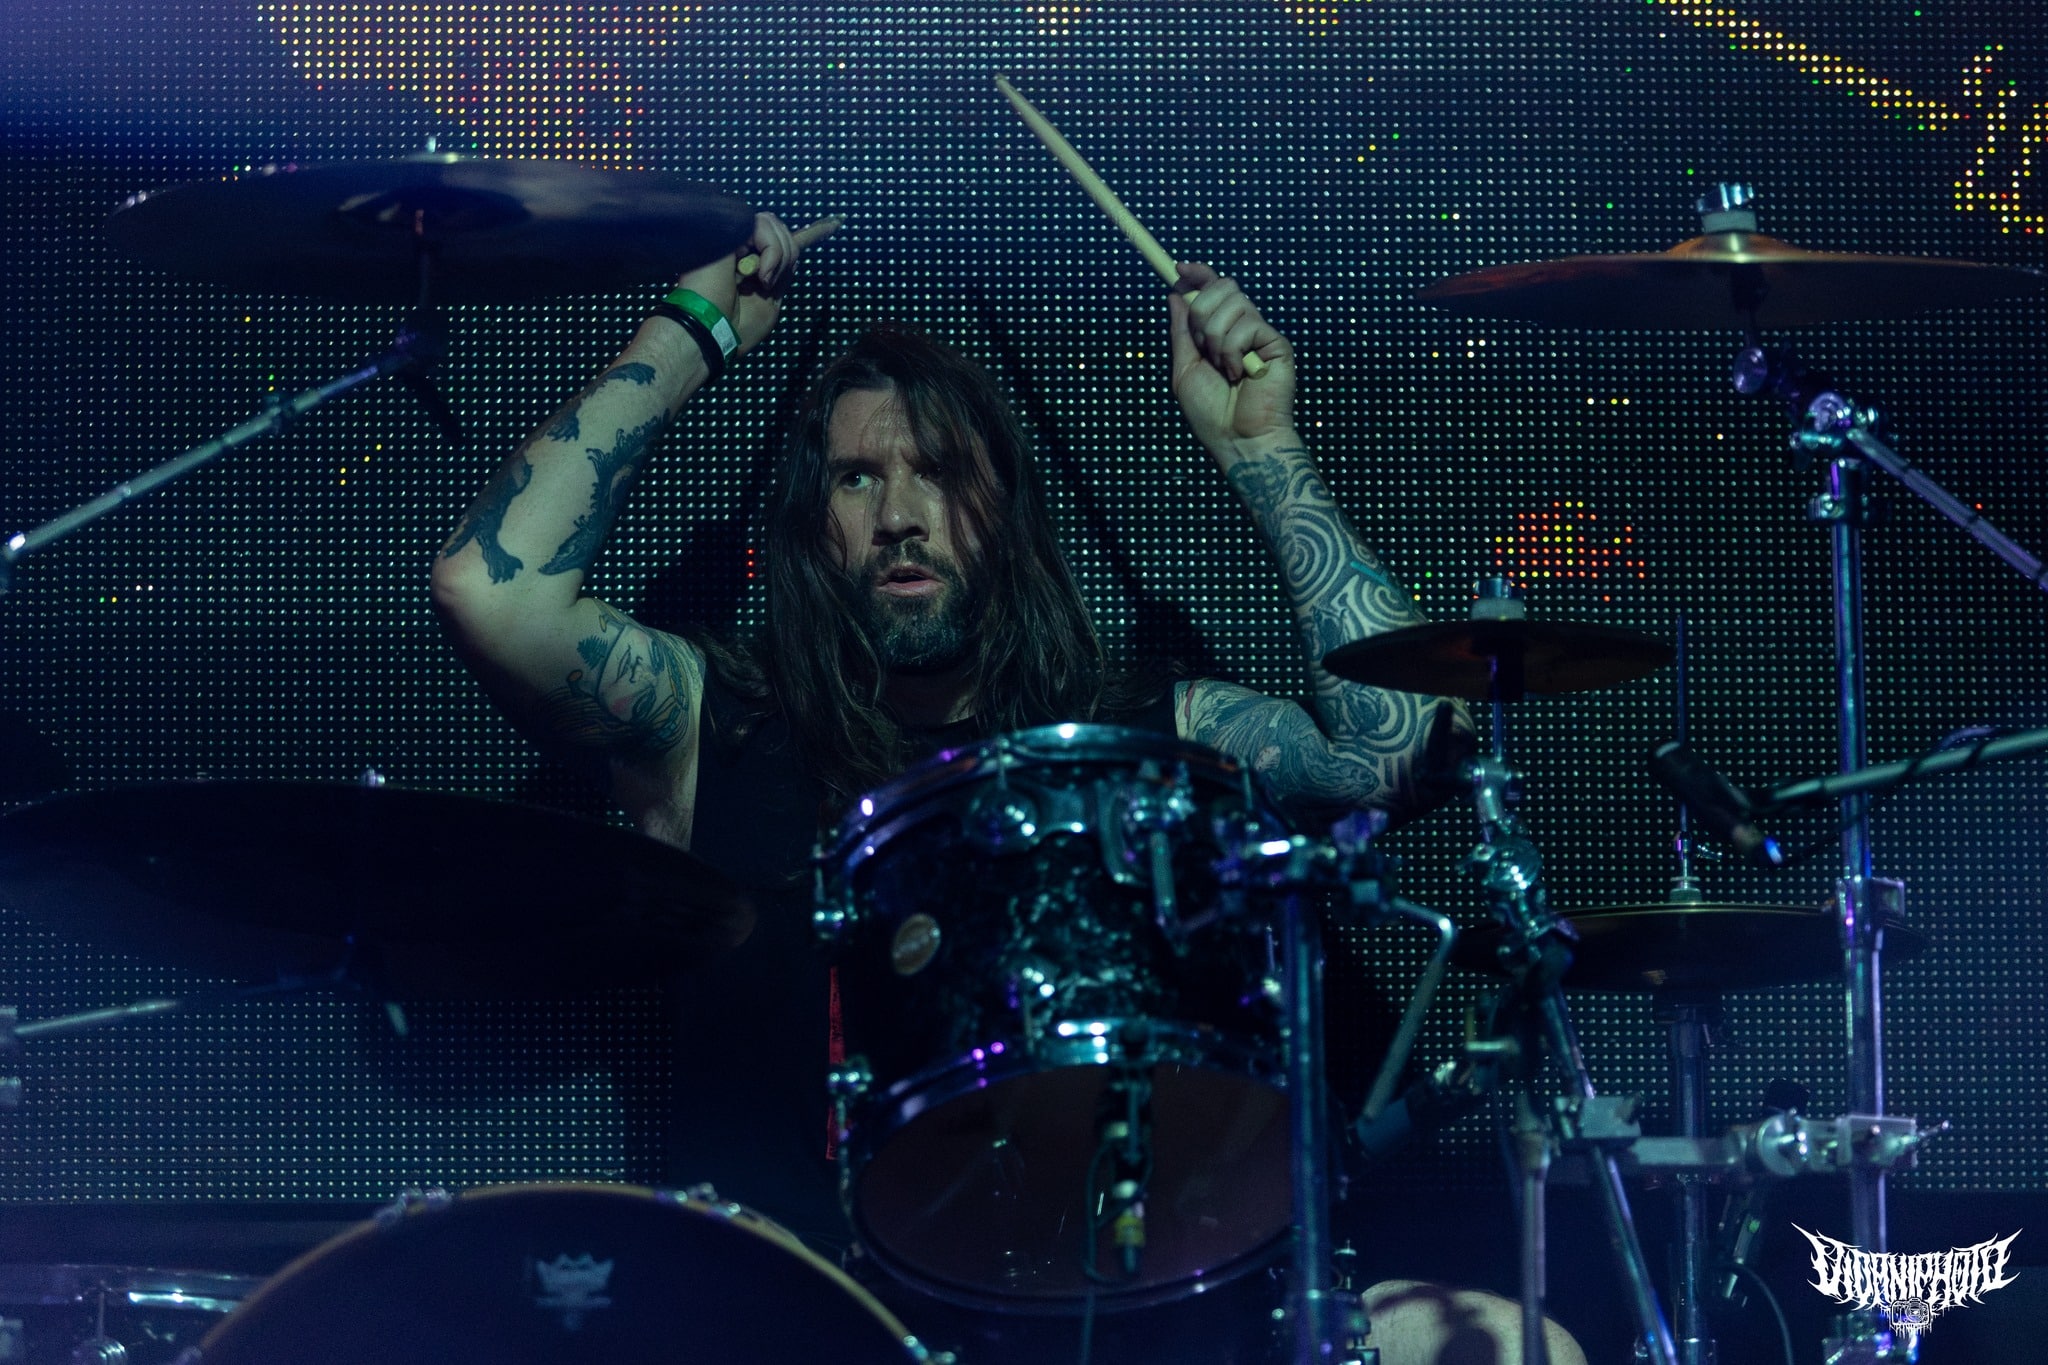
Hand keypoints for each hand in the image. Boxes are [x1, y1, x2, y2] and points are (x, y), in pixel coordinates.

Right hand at [671, 213, 840, 354]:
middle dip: (785, 260)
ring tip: (759, 280)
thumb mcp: (770, 302)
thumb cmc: (738, 325)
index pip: (789, 241)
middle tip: (766, 284)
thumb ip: (782, 274)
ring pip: (775, 227)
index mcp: (758, 264)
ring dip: (777, 258)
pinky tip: (755, 272)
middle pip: (785, 235)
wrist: (711, 329)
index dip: (816, 231)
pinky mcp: (727, 229)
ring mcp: (735, 238)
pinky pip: (762, 227)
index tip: (840, 220)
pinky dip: (770, 252)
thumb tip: (793, 247)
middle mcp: (746, 248)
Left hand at [1167, 262, 1296, 451]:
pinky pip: (1247, 324)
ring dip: (1215, 338)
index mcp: (1221, 332)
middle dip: (1201, 313)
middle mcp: (1243, 328)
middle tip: (1202, 348)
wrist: (1238, 440)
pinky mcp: (1276, 343)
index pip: (1214, 289)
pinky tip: (1239, 374)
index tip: (1179, 268)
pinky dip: (1232, 351)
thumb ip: (1182, 331)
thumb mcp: (1185, 368)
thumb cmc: (1211, 413)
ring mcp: (1260, 334)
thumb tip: (1175, 294)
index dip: (1199, 274)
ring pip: (1233, 302)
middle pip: (1222, 287)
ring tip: (1223, 369)